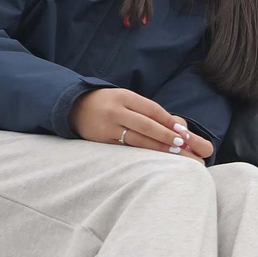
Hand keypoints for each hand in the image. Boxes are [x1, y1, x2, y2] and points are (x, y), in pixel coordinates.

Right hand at [69, 88, 213, 162]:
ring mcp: (107, 127)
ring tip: (174, 153)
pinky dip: (140, 154)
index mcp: (125, 97)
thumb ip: (148, 110)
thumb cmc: (109, 103)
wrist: (74, 106)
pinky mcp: (101, 140)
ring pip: (136, 139)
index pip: (152, 109)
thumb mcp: (127, 99)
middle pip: (146, 125)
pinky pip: (124, 148)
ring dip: (157, 147)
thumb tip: (177, 124)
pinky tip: (153, 159)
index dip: (168, 121)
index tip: (183, 132)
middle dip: (166, 136)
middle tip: (182, 145)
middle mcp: (116, 111)